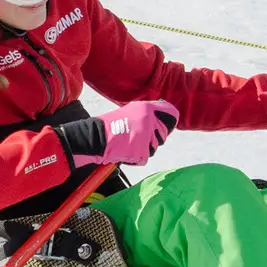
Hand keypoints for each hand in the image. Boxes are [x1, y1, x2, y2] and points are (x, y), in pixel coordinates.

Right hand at [54, 100, 179, 167]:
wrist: (96, 138)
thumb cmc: (111, 126)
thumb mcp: (131, 111)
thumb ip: (148, 113)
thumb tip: (167, 114)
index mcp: (147, 108)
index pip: (171, 113)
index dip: (170, 121)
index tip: (168, 124)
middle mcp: (149, 120)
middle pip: (163, 135)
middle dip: (153, 139)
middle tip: (136, 138)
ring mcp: (146, 136)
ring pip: (154, 148)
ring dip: (143, 149)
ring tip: (128, 144)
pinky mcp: (141, 151)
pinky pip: (144, 158)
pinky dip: (135, 159)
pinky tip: (125, 152)